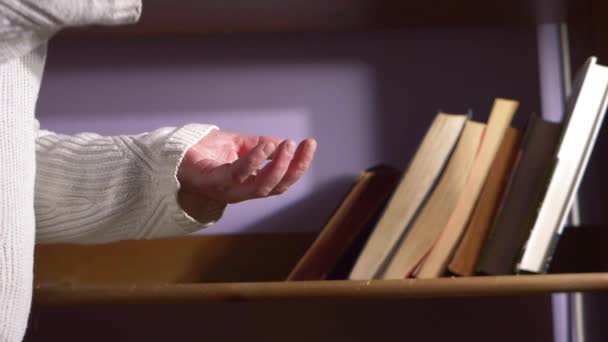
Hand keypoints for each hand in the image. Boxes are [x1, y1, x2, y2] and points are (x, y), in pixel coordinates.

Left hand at [177, 129, 316, 220]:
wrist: (172, 153)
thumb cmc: (204, 152)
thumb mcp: (239, 144)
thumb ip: (261, 146)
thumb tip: (282, 144)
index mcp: (249, 185)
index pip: (281, 180)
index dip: (298, 165)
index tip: (310, 145)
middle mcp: (241, 192)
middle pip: (276, 187)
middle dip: (294, 167)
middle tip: (304, 145)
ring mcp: (227, 190)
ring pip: (261, 186)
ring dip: (278, 166)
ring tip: (287, 145)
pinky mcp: (214, 183)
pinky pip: (239, 174)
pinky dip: (255, 160)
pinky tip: (266, 146)